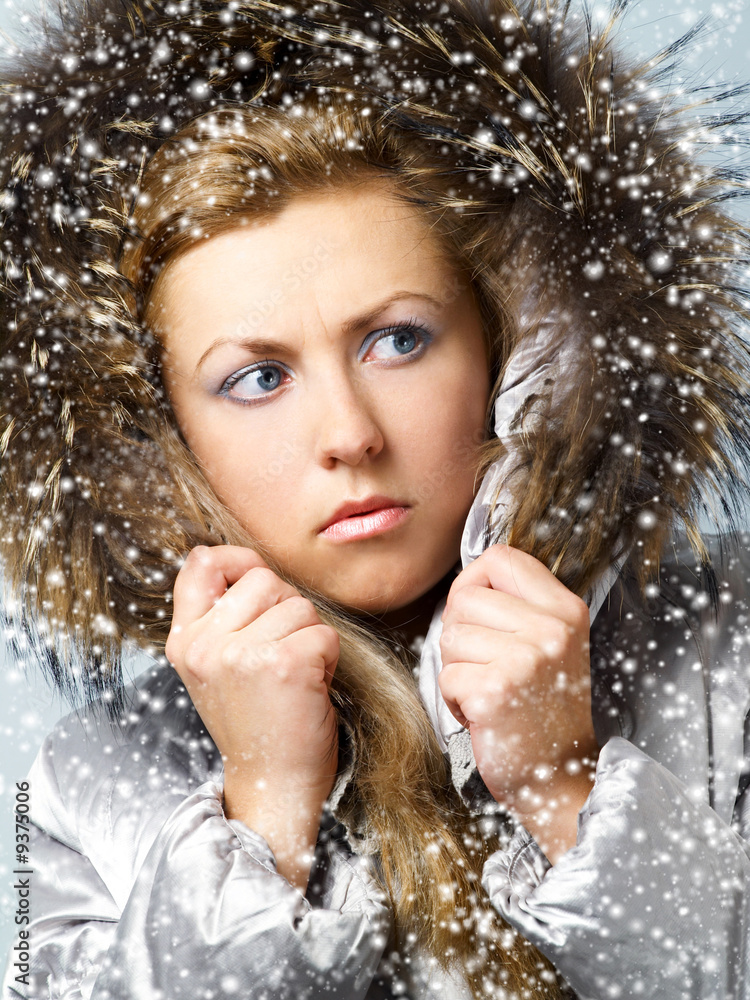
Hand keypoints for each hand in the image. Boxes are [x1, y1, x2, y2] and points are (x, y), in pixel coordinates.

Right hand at [165, 545, 339, 887]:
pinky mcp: (284, 664)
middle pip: (264, 578)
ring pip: (300, 605)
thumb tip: (235, 560)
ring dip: (310, 637)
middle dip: (286, 610)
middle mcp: (206, 645)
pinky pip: (325, 633)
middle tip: (281, 658)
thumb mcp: (216, 668)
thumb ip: (220, 618)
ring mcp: (242, 654)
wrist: (272, 786)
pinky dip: (329, 659)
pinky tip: (311, 689)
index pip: (200, 564)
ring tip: (295, 677)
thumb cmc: (256, 723)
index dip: (235, 560)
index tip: (252, 578)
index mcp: (185, 642)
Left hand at [437, 544, 597, 861]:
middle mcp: (551, 629)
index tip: (479, 614)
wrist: (561, 777)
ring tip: (490, 691)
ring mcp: (525, 659)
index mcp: (565, 609)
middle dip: (461, 634)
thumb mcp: (551, 644)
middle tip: (490, 667)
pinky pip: (445, 676)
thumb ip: (517, 605)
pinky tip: (483, 713)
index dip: (474, 582)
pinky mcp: (496, 691)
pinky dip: (454, 700)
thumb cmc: (545, 711)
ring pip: (450, 636)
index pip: (500, 558)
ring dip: (457, 669)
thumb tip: (469, 576)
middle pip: (465, 598)